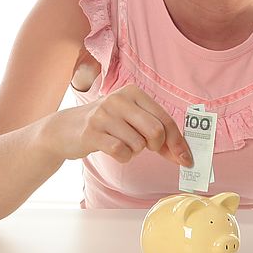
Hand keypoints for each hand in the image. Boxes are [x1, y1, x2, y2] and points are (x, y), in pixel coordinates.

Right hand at [45, 84, 192, 166]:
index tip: (186, 160)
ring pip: (138, 144)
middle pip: (156, 132)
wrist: (65, 128)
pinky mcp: (92, 132)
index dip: (178, 142)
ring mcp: (104, 115)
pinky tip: (114, 149)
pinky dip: (123, 157)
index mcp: (134, 92)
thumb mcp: (132, 120)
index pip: (165, 119)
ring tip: (122, 143)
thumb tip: (183, 155)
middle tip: (147, 148)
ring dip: (134, 151)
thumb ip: (157, 133)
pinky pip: (121, 152)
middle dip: (156, 147)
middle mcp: (119, 99)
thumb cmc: (107, 125)